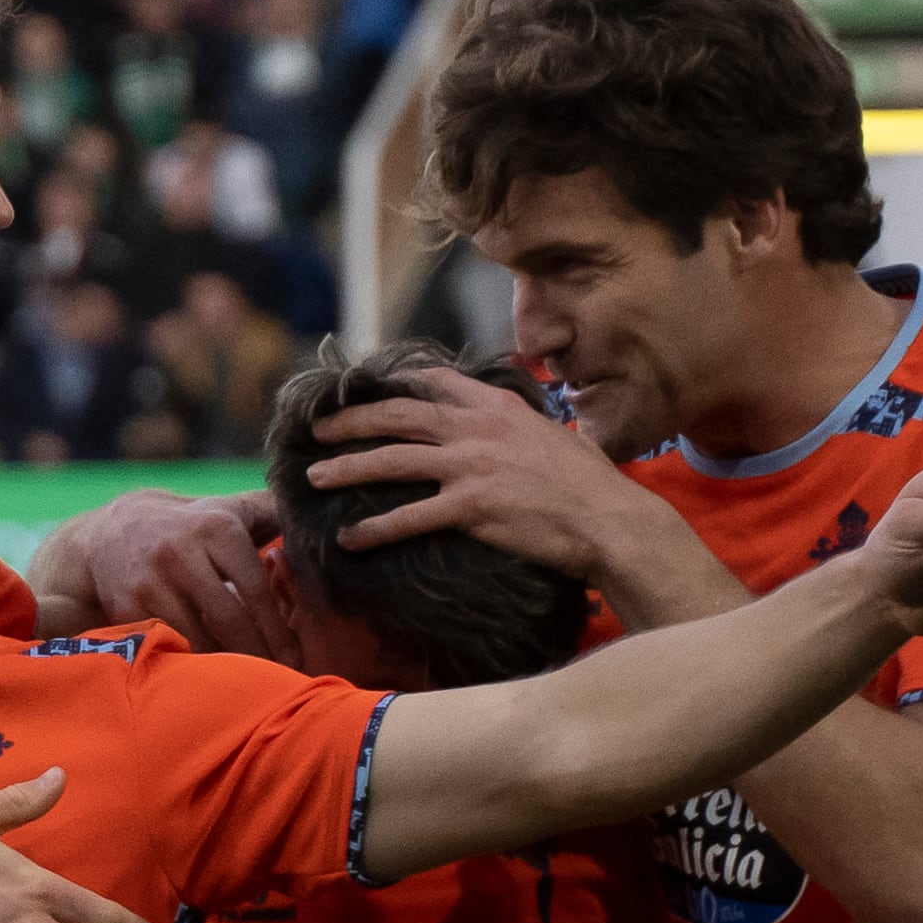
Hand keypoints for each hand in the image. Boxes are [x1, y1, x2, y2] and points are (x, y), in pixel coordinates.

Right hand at [39, 490, 303, 664]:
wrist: (113, 533)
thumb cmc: (192, 527)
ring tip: (249, 684)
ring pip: (198, 637)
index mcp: (216, 527)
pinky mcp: (126, 605)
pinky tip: (208, 677)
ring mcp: (150, 580)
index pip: (256, 588)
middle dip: (258, 654)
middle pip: (229, 618)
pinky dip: (191, 663)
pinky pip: (169, 644)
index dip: (278, 630)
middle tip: (279, 681)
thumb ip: (277, 513)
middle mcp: (180, 551)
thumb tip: (330, 523)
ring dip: (226, 665)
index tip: (296, 660)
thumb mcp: (230, 510)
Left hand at [301, 368, 645, 578]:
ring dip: (347, 468)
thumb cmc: (589, 485)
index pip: (435, 382)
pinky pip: (409, 517)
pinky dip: (374, 529)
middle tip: (318, 429)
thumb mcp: (553, 436)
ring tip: (314, 477)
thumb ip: (521, 427)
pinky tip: (349, 539)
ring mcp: (470, 466)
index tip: (366, 389)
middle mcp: (477, 428)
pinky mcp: (469, 507)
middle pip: (398, 416)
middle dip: (352, 420)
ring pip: (392, 461)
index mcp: (497, 406)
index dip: (395, 385)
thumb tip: (514, 429)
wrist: (608, 518)